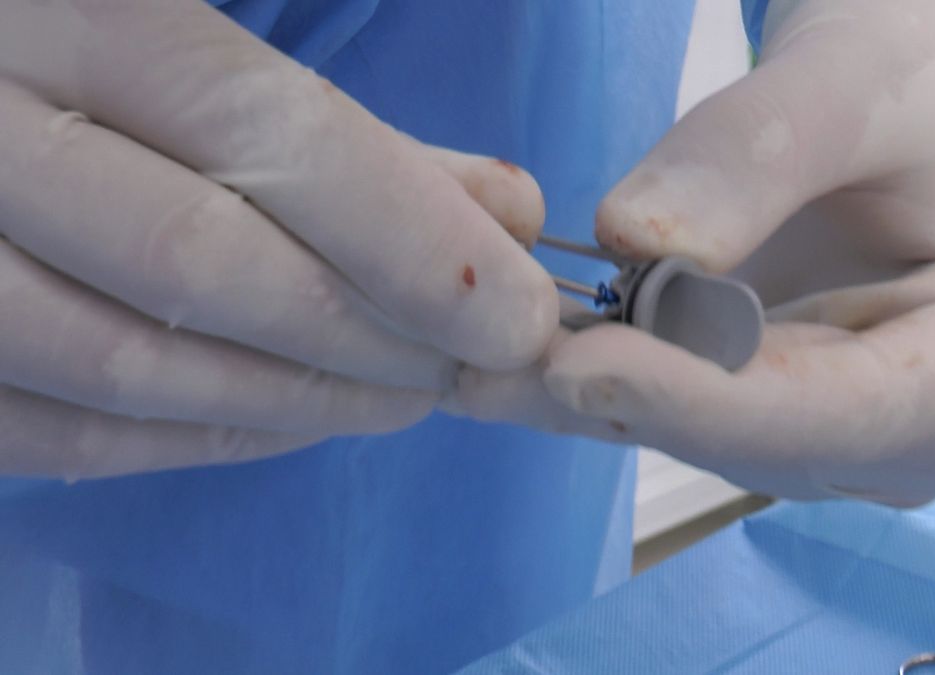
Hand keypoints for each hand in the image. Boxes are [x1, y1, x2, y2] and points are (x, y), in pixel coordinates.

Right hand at [0, 1, 556, 478]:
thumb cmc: (77, 47)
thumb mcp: (196, 41)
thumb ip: (343, 126)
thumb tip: (509, 216)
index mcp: (65, 13)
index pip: (264, 135)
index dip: (410, 242)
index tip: (516, 318)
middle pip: (202, 263)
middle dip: (370, 332)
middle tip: (466, 362)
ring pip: (129, 366)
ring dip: (300, 401)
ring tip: (404, 396)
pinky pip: (63, 434)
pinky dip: (199, 440)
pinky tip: (290, 421)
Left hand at [455, 0, 934, 505]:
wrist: (912, 97)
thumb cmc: (918, 78)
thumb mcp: (855, 82)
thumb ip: (754, 159)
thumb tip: (637, 244)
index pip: (860, 409)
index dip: (714, 400)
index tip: (582, 364)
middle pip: (783, 441)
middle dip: (642, 397)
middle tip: (504, 352)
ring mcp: (881, 441)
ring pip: (728, 445)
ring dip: (614, 398)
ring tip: (501, 348)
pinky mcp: (807, 430)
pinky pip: (704, 425)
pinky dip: (618, 390)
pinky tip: (525, 366)